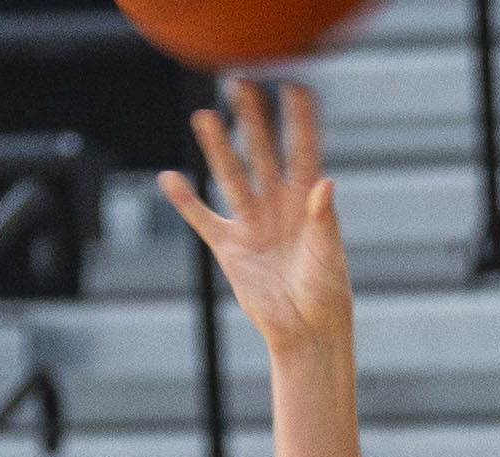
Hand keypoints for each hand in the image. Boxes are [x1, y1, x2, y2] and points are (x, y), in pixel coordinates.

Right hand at [157, 82, 349, 355]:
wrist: (304, 330)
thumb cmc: (326, 291)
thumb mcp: (329, 254)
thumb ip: (324, 218)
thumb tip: (324, 183)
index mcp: (307, 199)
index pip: (303, 148)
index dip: (299, 119)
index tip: (294, 86)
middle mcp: (278, 203)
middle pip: (262, 151)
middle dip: (252, 118)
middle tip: (241, 83)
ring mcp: (251, 223)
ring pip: (231, 176)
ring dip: (217, 148)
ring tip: (203, 116)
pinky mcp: (229, 248)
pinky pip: (203, 219)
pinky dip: (186, 201)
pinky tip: (169, 178)